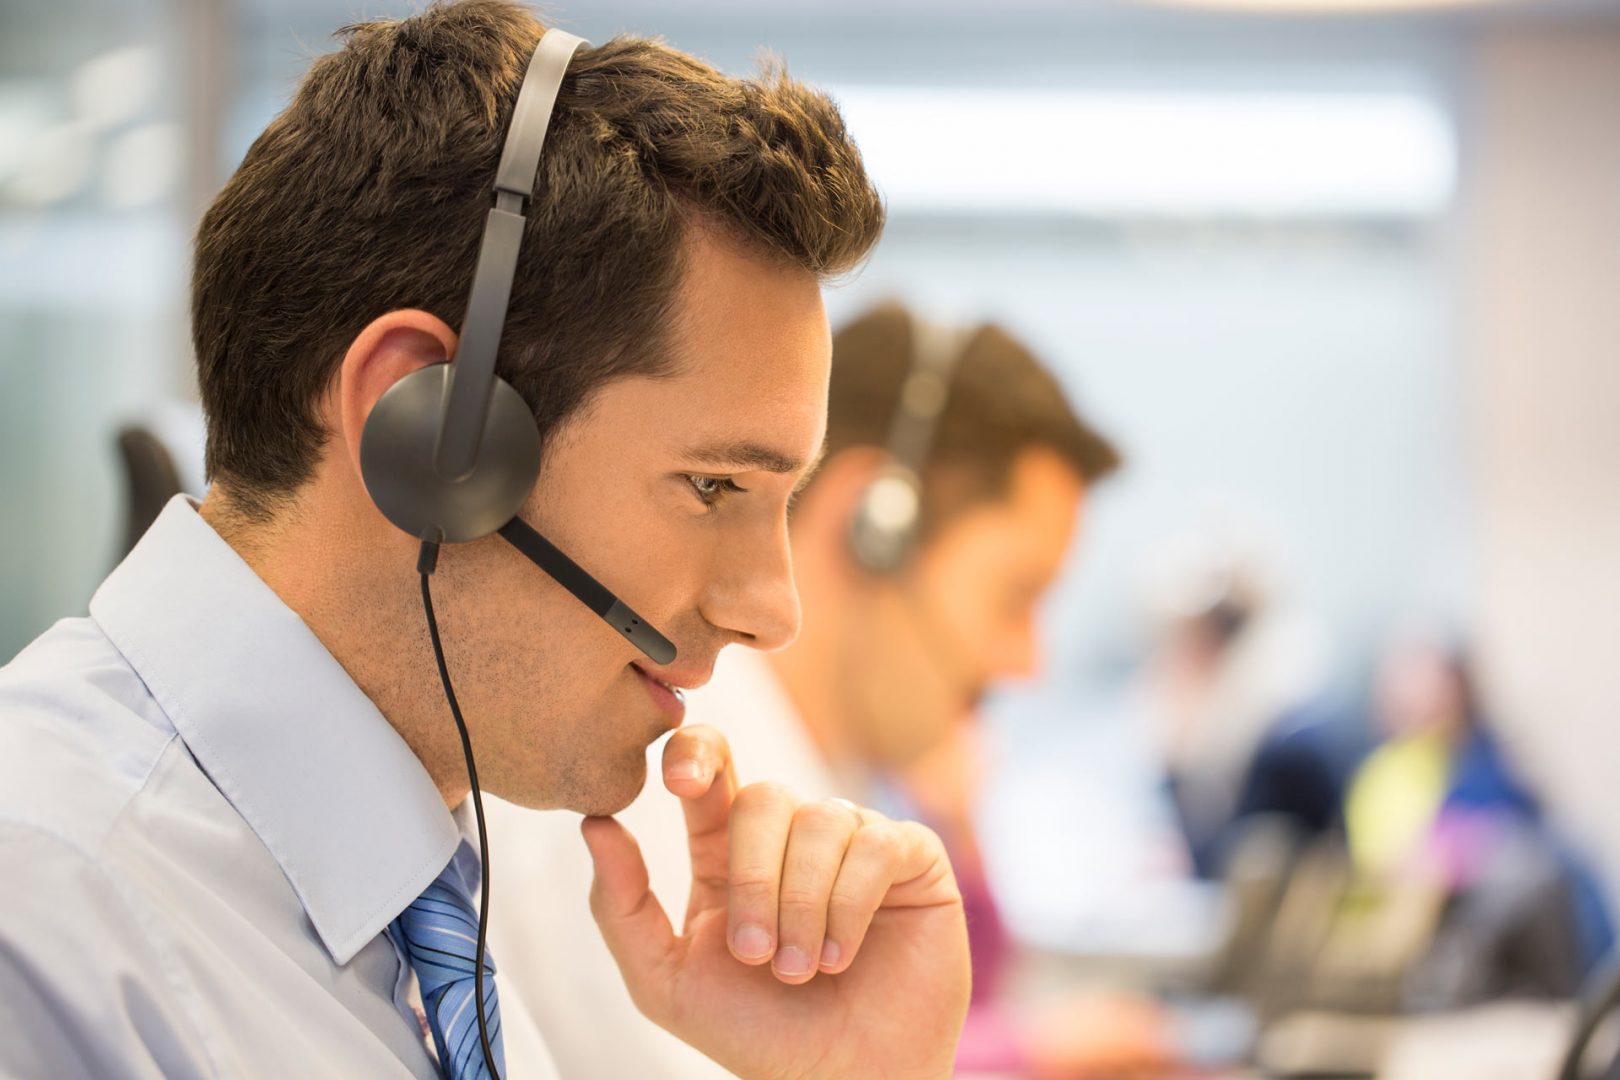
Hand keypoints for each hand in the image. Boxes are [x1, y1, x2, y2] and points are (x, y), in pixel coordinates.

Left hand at [581, 725, 970, 1079]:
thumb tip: (594, 824)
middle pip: (763, 798)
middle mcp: (791, 834)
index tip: (680, 781)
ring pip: (820, 821)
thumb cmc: (757, 1035)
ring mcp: (853, 839)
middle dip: (754, 880)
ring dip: (803, 905)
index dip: (696, 752)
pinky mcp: (909, 855)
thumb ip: (621, 907)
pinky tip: (842, 955)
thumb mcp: (667, 981)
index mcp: (727, 850)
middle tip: (756, 956)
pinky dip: (851, 905)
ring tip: (803, 970)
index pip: (711, 766)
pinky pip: (875, 844)